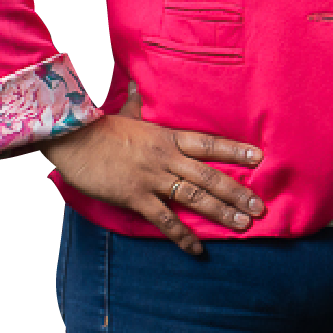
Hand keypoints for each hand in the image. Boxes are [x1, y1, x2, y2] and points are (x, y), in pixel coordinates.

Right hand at [39, 82, 265, 255]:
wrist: (72, 138)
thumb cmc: (99, 127)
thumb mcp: (128, 112)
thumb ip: (141, 103)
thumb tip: (139, 82)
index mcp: (168, 137)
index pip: (210, 144)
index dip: (236, 151)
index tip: (259, 158)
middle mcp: (167, 158)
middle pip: (210, 175)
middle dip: (238, 192)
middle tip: (260, 207)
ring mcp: (152, 178)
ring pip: (195, 197)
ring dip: (221, 212)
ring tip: (244, 224)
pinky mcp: (135, 197)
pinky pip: (164, 220)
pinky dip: (182, 236)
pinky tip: (197, 250)